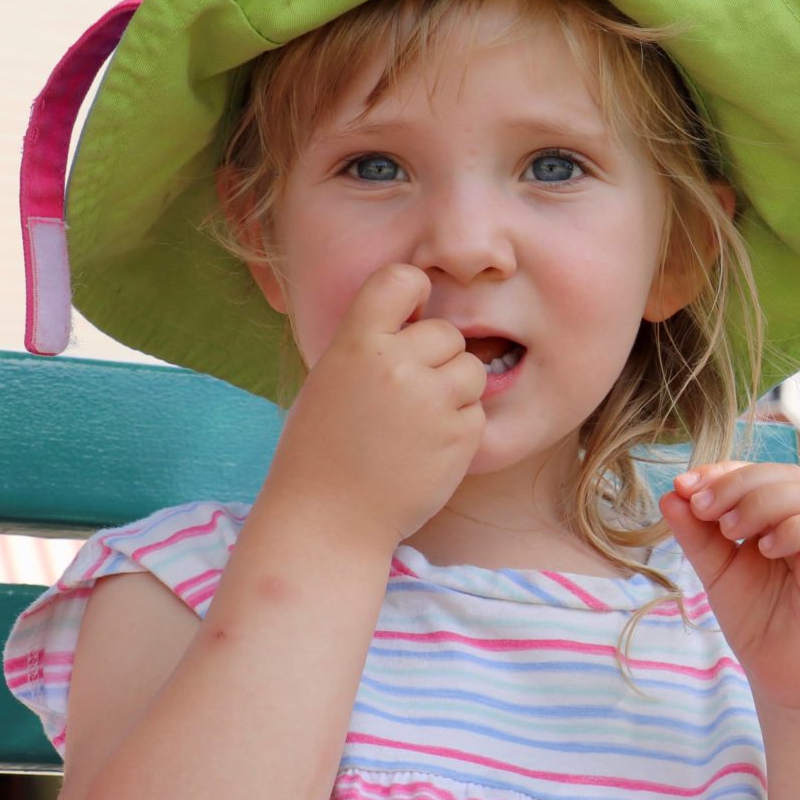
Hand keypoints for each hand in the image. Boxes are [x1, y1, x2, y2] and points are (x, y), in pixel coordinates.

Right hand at [263, 264, 486, 550]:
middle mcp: (396, 363)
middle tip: (406, 396)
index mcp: (356, 342)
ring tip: (416, 423)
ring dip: (454, 391)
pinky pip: (477, 411)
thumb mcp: (331, 380)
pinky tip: (425, 449)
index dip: (414, 293)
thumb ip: (372, 345)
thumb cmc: (322, 449)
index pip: (401, 279)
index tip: (411, 317)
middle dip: (436, 358)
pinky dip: (460, 428)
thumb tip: (417, 318)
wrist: (329, 520)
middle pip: (448, 333)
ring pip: (471, 370)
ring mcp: (432, 399)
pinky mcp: (460, 435)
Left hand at [661, 462, 799, 712]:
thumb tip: (670, 494)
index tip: (684, 488)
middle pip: (785, 475)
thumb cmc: (761, 624)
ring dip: (762, 503)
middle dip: (737, 485)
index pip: (761, 472)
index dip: (723, 472)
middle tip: (702, 508)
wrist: (788, 682)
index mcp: (790, 513)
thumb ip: (698, 535)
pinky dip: (795, 531)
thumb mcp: (719, 572)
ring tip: (730, 531)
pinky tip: (766, 550)